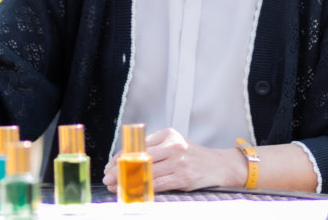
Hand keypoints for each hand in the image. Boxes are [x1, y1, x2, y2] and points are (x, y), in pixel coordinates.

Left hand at [101, 128, 244, 192]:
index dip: (121, 156)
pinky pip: (159, 184)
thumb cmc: (193, 155)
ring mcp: (179, 163)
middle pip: (140, 158)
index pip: (138, 145)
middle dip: (120, 170)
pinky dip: (144, 189)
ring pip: (147, 173)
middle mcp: (173, 147)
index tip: (110, 165)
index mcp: (168, 135)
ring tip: (116, 187)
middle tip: (107, 178)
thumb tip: (126, 159)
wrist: (219, 165)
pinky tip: (134, 192)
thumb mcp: (175, 143)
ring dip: (129, 181)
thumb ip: (154, 147)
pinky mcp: (183, 178)